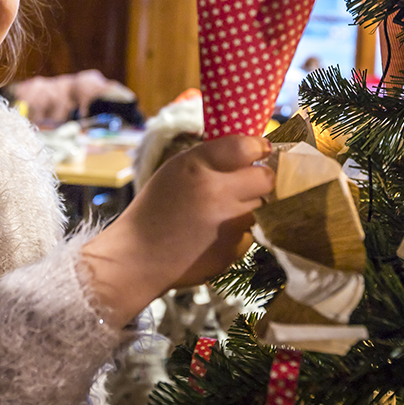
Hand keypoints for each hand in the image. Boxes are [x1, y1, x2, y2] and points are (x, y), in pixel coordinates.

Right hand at [81, 135, 273, 325]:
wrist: (138, 258)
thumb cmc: (155, 209)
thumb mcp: (175, 169)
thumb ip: (211, 158)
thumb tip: (252, 151)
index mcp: (197, 166)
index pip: (246, 147)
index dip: (258, 147)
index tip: (261, 150)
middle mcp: (216, 192)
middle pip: (265, 178)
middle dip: (260, 179)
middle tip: (247, 184)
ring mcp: (228, 224)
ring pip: (261, 207)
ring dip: (248, 207)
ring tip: (221, 214)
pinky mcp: (232, 251)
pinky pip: (250, 234)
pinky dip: (238, 234)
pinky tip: (214, 236)